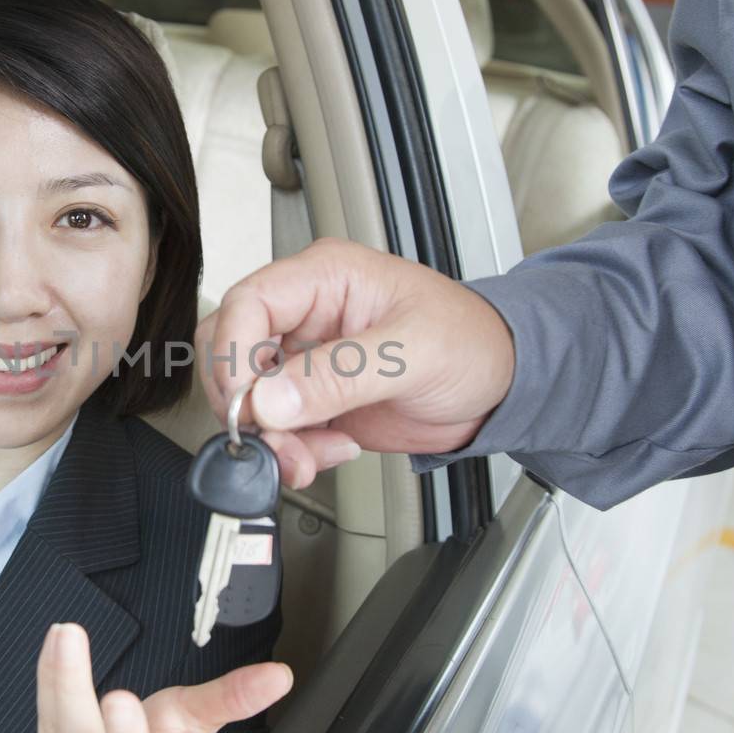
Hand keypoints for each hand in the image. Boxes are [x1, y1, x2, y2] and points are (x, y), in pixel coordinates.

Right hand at [196, 237, 514, 487]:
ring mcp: (306, 360)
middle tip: (276, 438)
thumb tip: (270, 399)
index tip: (248, 405)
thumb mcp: (412, 352)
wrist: (501, 387)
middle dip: (247, 403)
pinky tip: (332, 450)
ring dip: (271, 437)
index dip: (234, 355)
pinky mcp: (314, 401)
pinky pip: (277, 429)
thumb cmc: (473, 342)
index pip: (247, 304)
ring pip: (248, 397)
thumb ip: (338, 375)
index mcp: (325, 278)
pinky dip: (292, 451)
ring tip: (310, 454)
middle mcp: (306, 315)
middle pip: (231, 350)